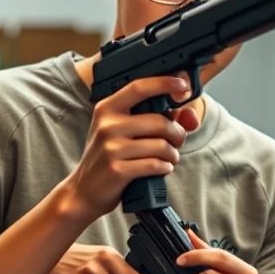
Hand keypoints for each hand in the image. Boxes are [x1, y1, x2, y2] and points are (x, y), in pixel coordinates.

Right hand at [66, 76, 199, 218]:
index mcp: (107, 109)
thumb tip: (190, 116)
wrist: (84, 189)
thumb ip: (157, 119)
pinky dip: (165, 168)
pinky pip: (155, 164)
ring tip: (167, 158)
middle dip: (177, 134)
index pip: (139, 87)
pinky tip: (161, 168)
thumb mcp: (123, 132)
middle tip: (176, 142)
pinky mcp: (117, 169)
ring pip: (161, 145)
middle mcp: (107, 125)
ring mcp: (110, 147)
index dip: (165, 83)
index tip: (184, 86)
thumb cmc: (108, 157)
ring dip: (172, 154)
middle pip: (160, 121)